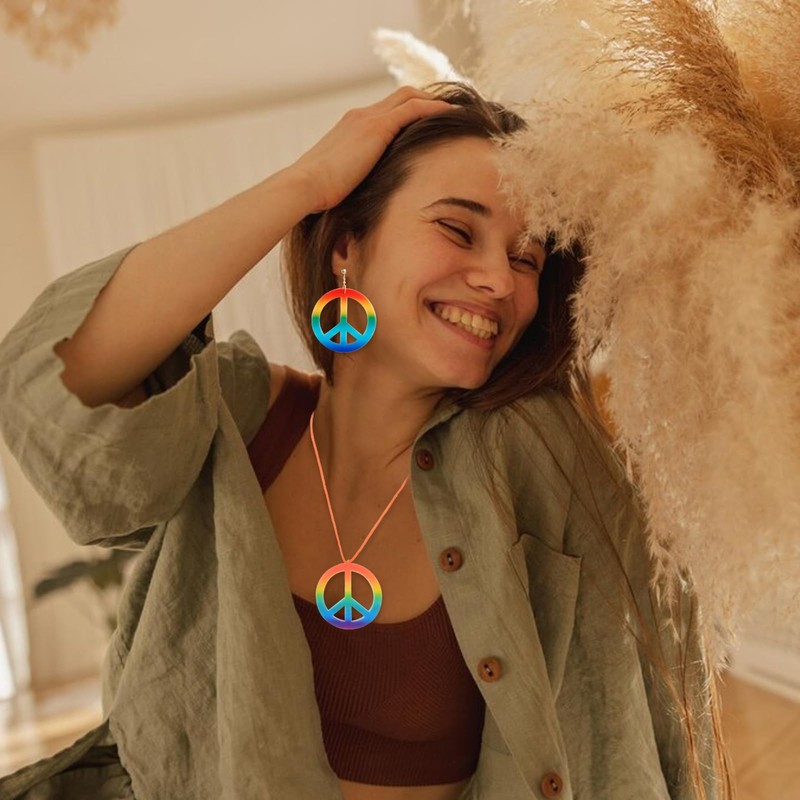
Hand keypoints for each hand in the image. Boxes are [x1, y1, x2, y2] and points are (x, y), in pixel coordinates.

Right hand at [289, 85, 455, 212]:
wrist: (304, 187)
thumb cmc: (317, 196)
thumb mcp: (341, 187)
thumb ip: (358, 186)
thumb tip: (367, 209)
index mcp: (351, 128)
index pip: (386, 110)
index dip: (410, 112)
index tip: (430, 122)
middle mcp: (360, 116)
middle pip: (402, 95)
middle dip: (428, 100)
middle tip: (452, 112)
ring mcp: (368, 118)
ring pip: (411, 96)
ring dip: (437, 102)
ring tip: (461, 112)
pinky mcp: (377, 127)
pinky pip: (414, 108)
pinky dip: (435, 109)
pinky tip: (455, 117)